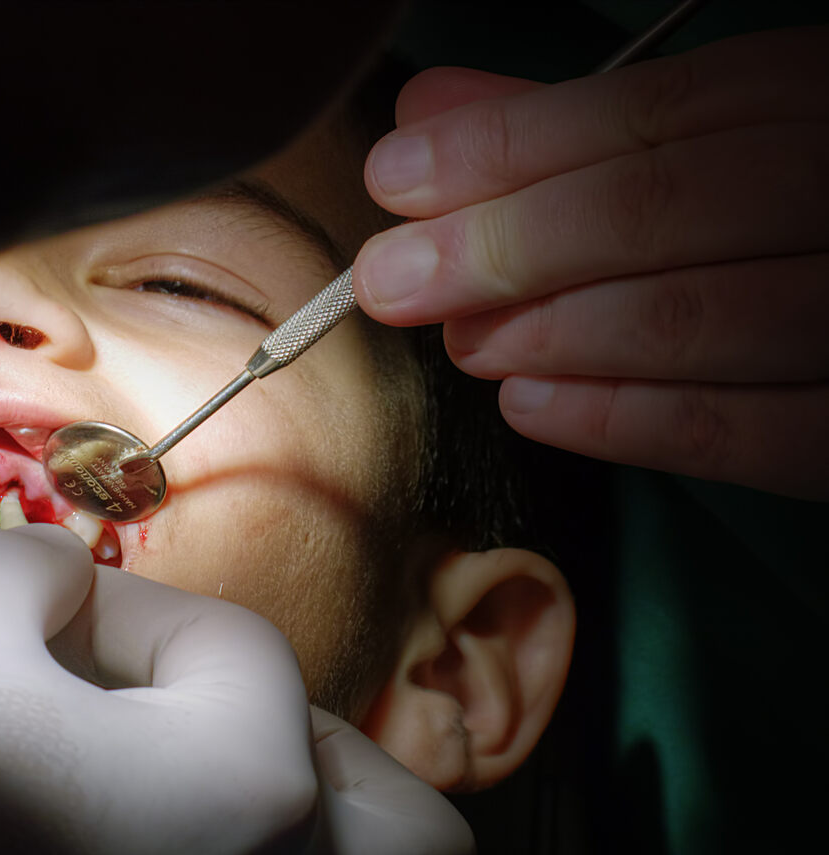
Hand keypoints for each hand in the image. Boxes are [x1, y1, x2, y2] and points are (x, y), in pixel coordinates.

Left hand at [354, 27, 828, 498]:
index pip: (652, 113)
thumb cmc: (787, 204)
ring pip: (701, 320)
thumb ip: (574, 126)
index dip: (506, 148)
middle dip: (504, 246)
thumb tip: (429, 113)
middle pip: (666, 208)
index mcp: (823, 95)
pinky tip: (529, 405)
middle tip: (395, 281)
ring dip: (553, 333)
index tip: (394, 180)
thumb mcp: (711, 132)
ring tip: (463, 342)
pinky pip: (748, 432)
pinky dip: (624, 420)